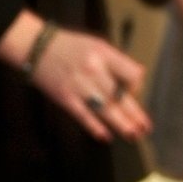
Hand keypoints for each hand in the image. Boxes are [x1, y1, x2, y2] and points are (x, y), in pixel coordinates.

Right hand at [0, 14, 152, 142]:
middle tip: (145, 128)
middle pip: (120, 96)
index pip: (132, 73)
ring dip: (121, 124)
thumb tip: (136, 81)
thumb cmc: (71, 47)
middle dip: (135, 114)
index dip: (137, 85)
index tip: (134, 92)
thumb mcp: (97, 45)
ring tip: (133, 135)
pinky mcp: (65, 98)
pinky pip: (83, 115)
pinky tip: (106, 136)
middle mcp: (94, 69)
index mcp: (104, 54)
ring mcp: (79, 85)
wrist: (37, 48)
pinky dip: (95, 127)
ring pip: (105, 108)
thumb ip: (116, 62)